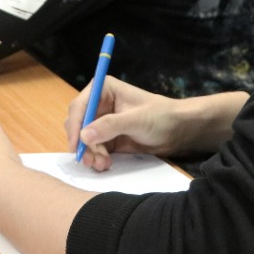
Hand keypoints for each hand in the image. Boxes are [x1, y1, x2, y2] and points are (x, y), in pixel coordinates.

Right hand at [64, 77, 248, 170]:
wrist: (179, 131)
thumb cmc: (161, 116)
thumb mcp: (136, 120)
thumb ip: (110, 126)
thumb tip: (84, 135)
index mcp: (104, 89)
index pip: (80, 106)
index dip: (74, 125)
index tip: (76, 144)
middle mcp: (99, 104)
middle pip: (78, 124)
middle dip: (82, 143)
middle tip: (89, 160)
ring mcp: (102, 122)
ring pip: (84, 139)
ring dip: (90, 153)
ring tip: (102, 164)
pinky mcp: (107, 138)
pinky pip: (94, 149)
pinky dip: (96, 158)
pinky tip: (105, 164)